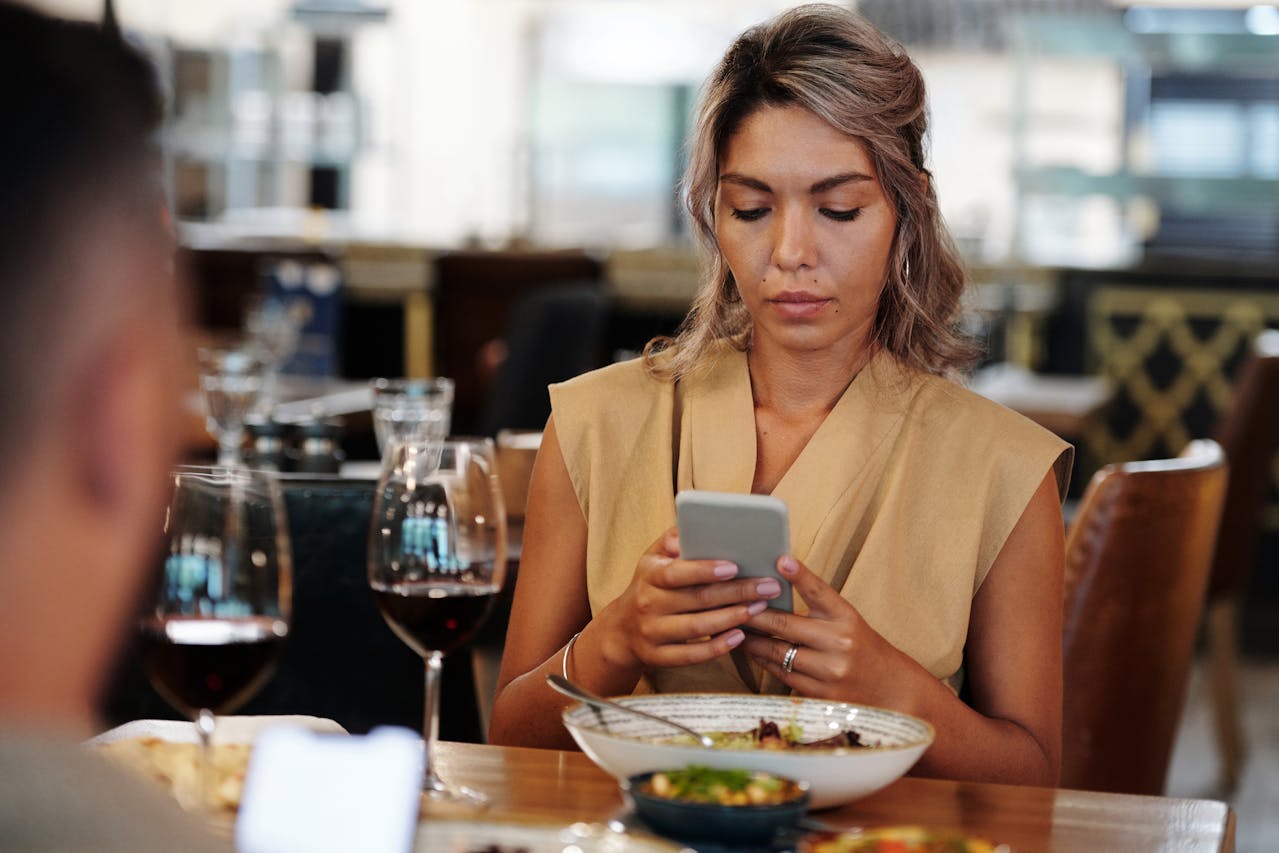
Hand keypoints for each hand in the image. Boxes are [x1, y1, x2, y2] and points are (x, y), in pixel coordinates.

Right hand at [597, 527, 782, 672]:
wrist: (622, 629)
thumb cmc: (650, 585)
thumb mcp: (653, 558)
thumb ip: (673, 539)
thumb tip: (692, 528)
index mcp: (649, 574)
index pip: (677, 572)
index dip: (704, 570)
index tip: (734, 566)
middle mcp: (648, 603)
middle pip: (696, 599)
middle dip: (737, 592)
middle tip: (768, 586)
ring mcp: (652, 632)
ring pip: (697, 627)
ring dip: (732, 618)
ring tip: (760, 607)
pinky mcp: (658, 657)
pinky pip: (691, 655)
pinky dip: (717, 647)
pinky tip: (740, 636)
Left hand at [741, 555, 905, 705]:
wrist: (890, 689)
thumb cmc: (861, 646)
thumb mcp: (846, 619)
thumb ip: (816, 605)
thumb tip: (778, 578)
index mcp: (846, 617)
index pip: (819, 591)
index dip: (799, 575)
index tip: (780, 559)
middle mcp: (839, 642)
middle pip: (784, 624)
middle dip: (752, 613)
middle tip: (729, 602)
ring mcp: (829, 671)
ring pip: (776, 652)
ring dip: (750, 640)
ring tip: (730, 626)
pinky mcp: (820, 694)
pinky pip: (781, 674)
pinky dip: (762, 660)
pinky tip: (750, 651)